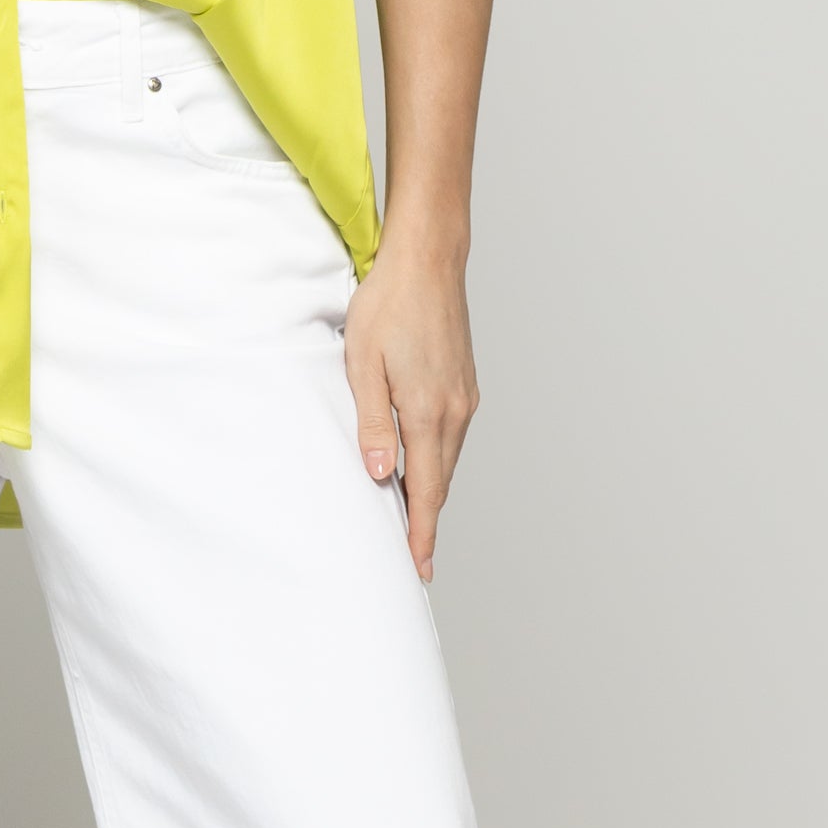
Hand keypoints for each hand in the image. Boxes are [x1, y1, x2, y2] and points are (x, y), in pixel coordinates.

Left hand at [344, 224, 477, 579]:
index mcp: (427, 411)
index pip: (426, 489)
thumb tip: (378, 474)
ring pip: (446, 460)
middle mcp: (455, 411)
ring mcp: (465, 397)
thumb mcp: (362, 364)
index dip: (421, 532)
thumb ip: (371, 423)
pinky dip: (437, 461)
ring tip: (412, 521)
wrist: (428, 260)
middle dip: (427, 522)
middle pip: (441, 482)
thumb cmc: (387, 305)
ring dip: (431, 491)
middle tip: (413, 559)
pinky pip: (450, 437)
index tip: (418, 567)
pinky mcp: (465, 384)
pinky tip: (420, 466)